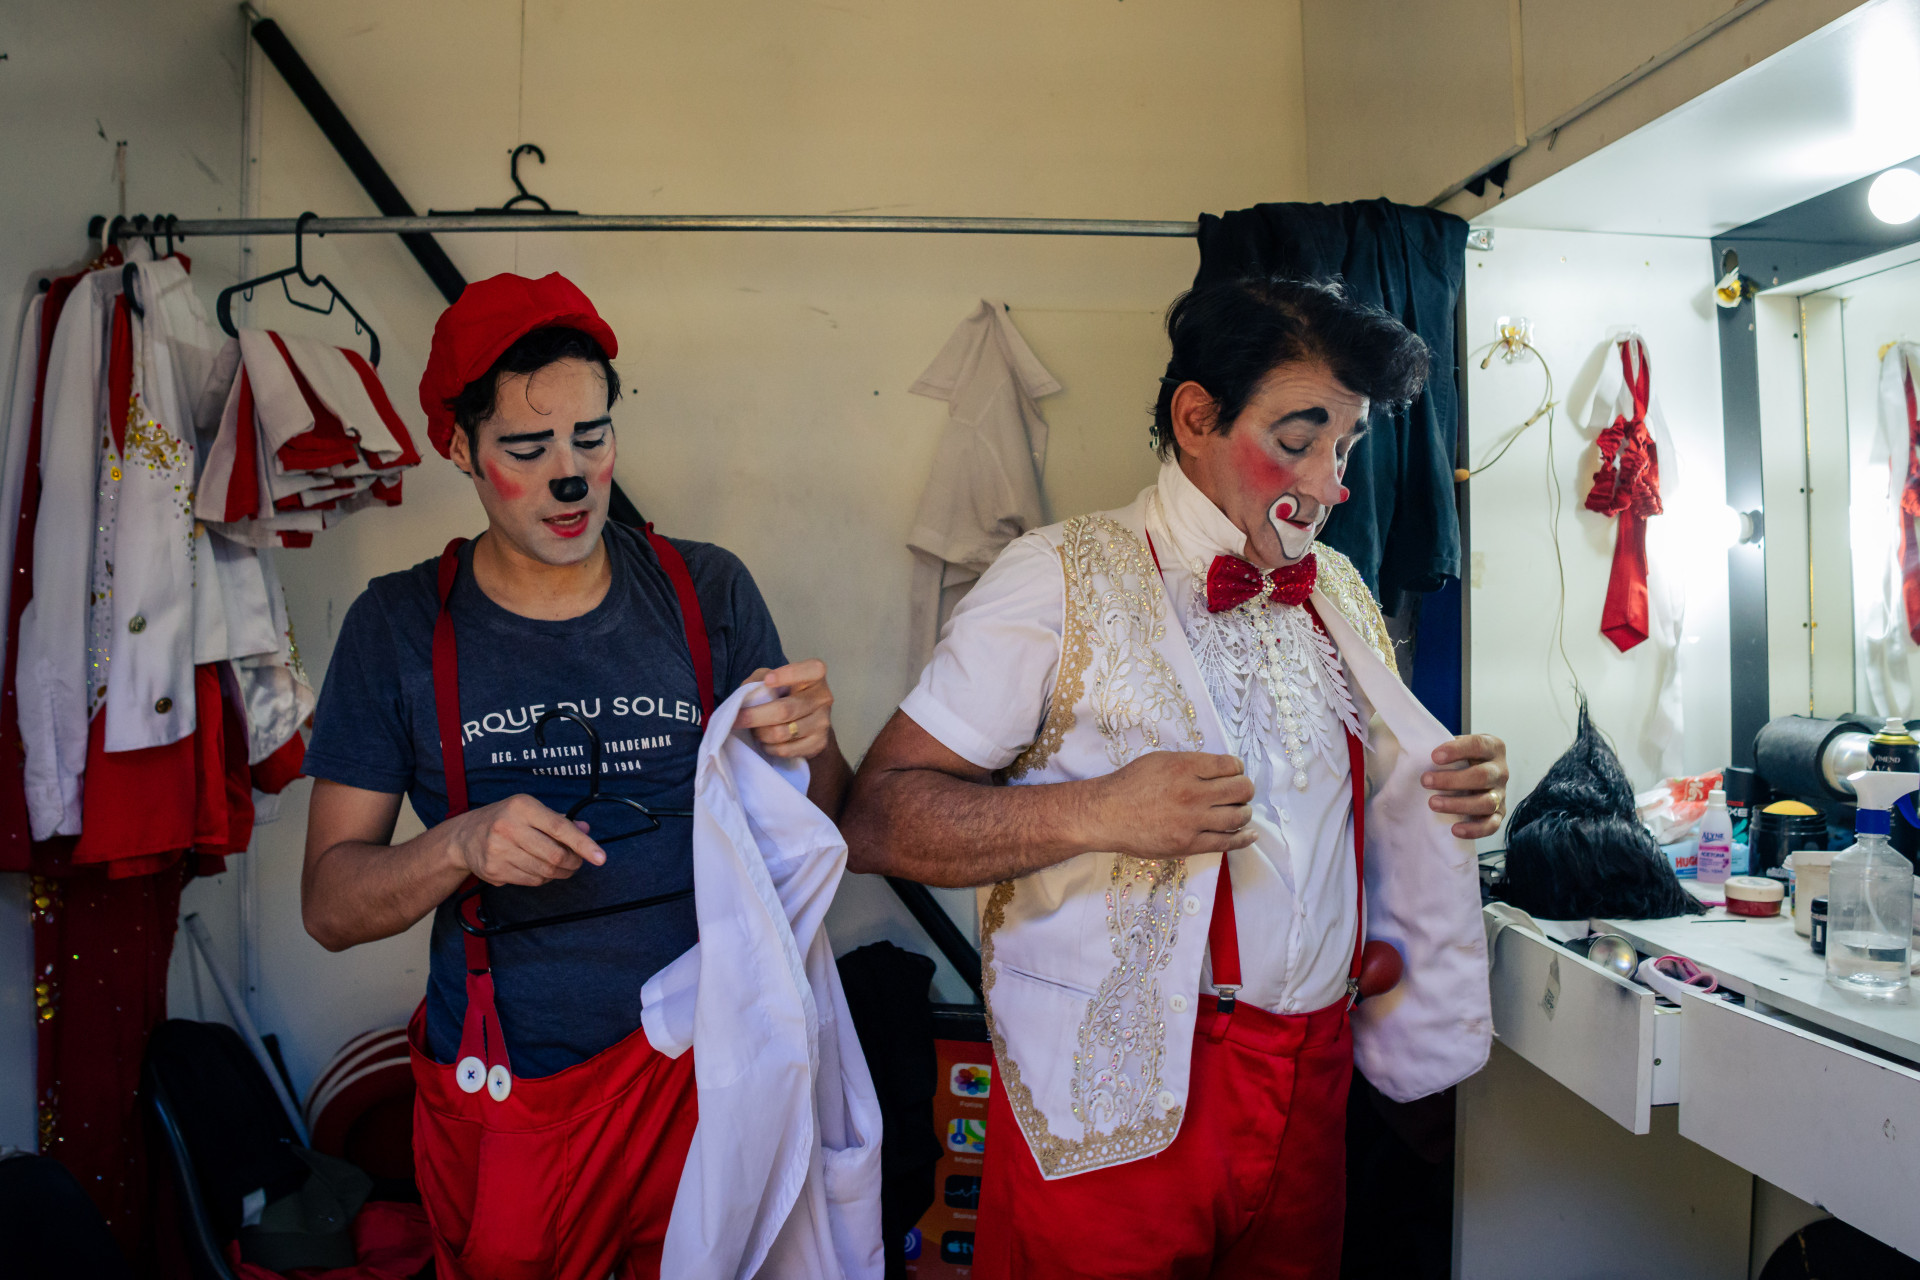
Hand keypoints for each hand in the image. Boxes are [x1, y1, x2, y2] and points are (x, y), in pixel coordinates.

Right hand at [448, 794, 605, 886]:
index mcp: (522, 807)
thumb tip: (585, 830)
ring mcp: (499, 851)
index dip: (583, 844)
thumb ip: (559, 820)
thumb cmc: (504, 819)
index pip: (560, 827)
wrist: (464, 836)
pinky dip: (542, 879)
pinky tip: (539, 869)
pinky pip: (531, 881)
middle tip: (577, 862)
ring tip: (559, 866)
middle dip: (573, 863)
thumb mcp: (530, 809)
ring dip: (559, 873)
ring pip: (544, 872)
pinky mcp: (494, 870)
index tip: (600, 857)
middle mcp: (509, 827)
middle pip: (554, 856)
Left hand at [736, 660, 835, 759]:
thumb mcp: (770, 677)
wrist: (806, 720)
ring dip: (761, 734)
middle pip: (785, 710)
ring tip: (754, 731)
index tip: (767, 681)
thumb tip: (747, 694)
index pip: (810, 671)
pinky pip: (786, 749)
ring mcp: (823, 722)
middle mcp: (823, 698)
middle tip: (737, 719)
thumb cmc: (784, 694)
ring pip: (782, 733)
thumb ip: (759, 679)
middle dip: (755, 716)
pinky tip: (765, 742)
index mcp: (815, 676)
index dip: (788, 675)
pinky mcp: (819, 743)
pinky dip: (769, 747)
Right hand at [1092, 751, 1257, 858]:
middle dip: (1244, 789)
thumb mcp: (1160, 761)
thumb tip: (1219, 769)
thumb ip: (1190, 764)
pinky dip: (1243, 838)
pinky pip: (1226, 842)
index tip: (1234, 772)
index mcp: (1184, 767)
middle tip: (1240, 791)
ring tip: (1239, 811)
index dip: (1237, 768)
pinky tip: (1249, 834)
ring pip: (1237, 816)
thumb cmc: (1130, 785)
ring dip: (1244, 812)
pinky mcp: (1189, 844)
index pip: (1230, 765)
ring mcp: (1192, 821)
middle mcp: (1192, 793)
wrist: (1106, 814)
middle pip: (1239, 790)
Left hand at [1422, 734, 1509, 839]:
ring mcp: (1500, 794)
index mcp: (1492, 747)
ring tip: (1433, 803)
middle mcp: (1500, 771)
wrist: (1471, 777)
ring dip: (1458, 804)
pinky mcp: (1498, 815)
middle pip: (1482, 776)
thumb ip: (1438, 742)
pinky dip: (1474, 830)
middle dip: (1451, 780)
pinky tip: (1455, 829)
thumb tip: (1415, 747)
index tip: (1434, 756)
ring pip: (1486, 802)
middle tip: (1425, 781)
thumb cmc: (1458, 759)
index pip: (1478, 745)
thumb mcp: (1453, 746)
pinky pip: (1491, 825)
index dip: (1457, 750)